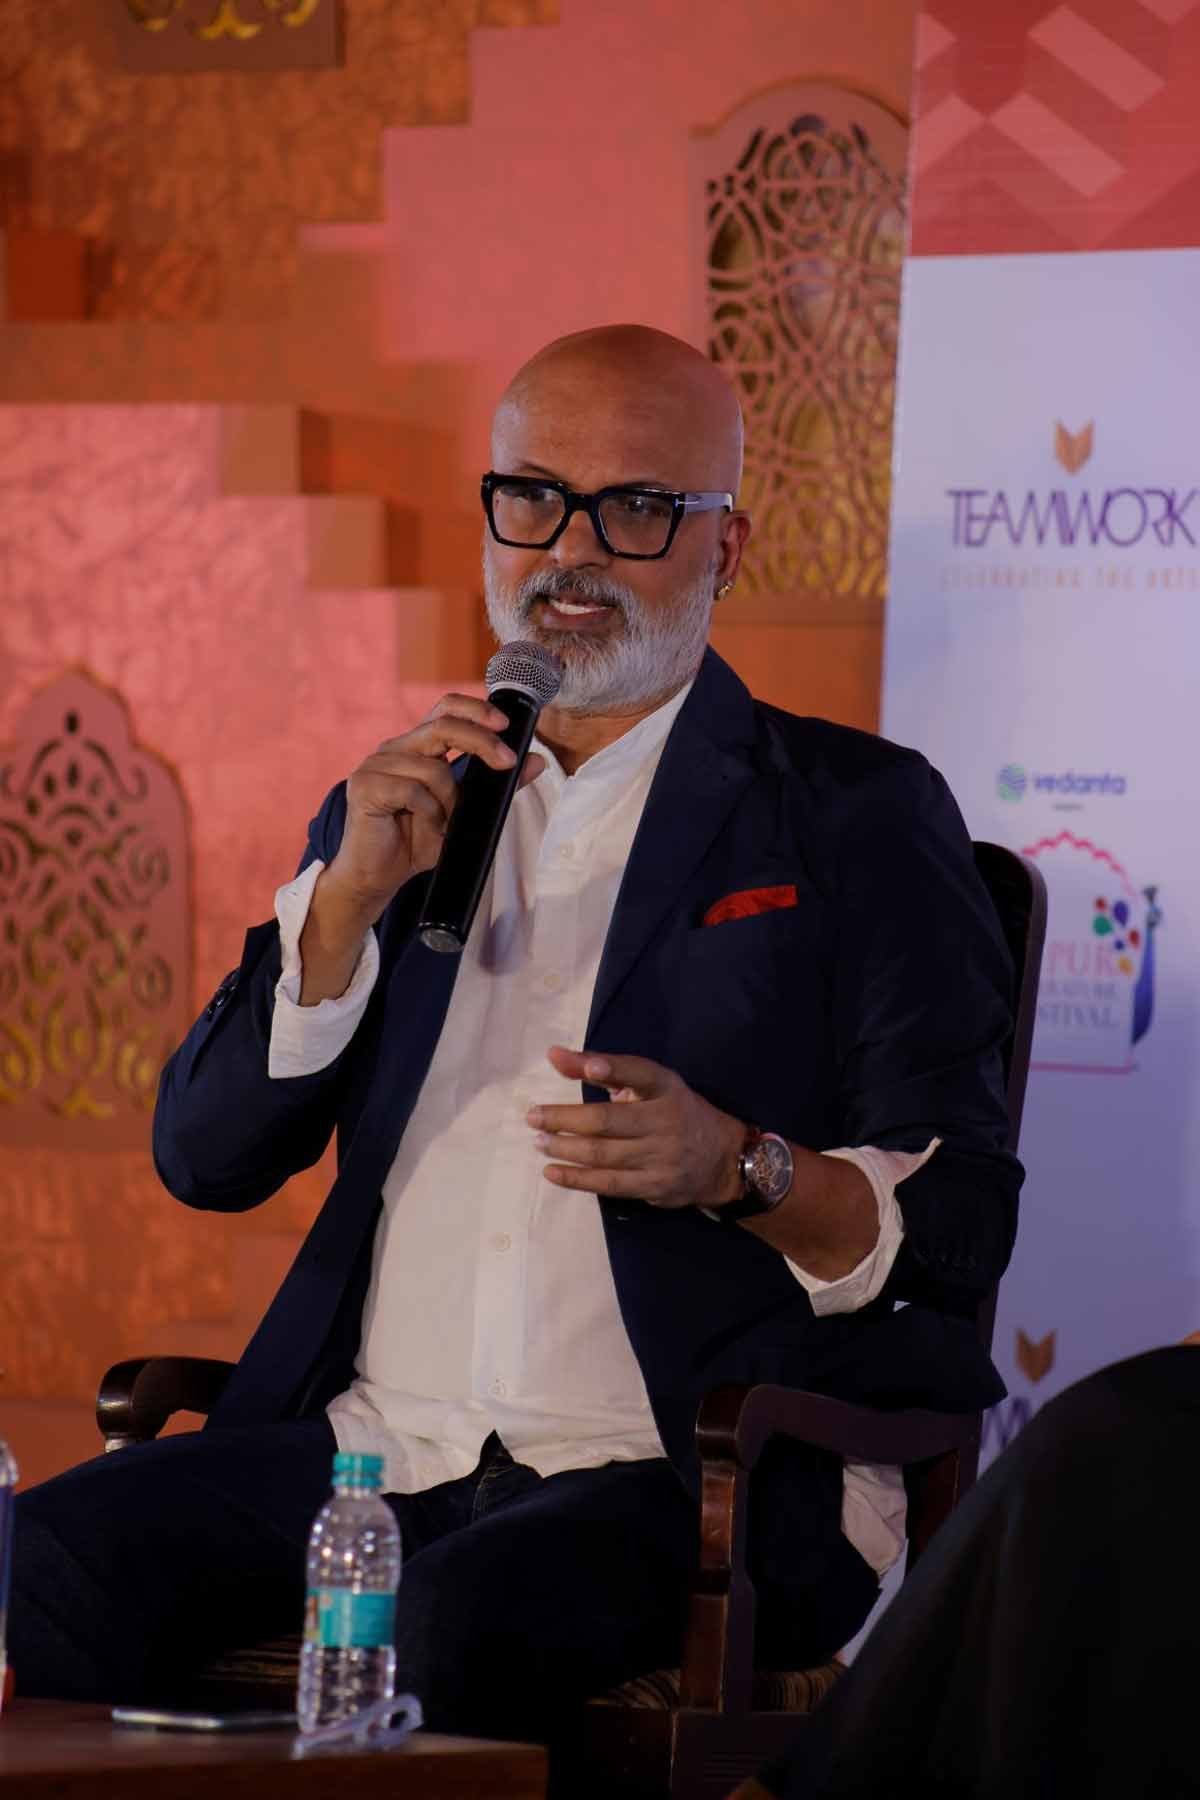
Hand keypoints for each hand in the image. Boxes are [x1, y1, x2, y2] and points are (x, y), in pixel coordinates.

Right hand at [298, 695, 543, 1003]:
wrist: (378, 877)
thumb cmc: (417, 843)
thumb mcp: (466, 813)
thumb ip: (497, 786)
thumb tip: (536, 761)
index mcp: (416, 747)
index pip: (445, 708)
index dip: (476, 709)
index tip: (506, 724)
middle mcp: (394, 749)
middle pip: (443, 726)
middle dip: (481, 742)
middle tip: (507, 762)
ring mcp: (376, 765)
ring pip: (432, 768)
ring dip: (450, 801)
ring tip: (445, 824)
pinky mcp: (365, 786)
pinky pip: (412, 790)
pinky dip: (428, 813)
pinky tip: (426, 828)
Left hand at [527, 1045, 744, 1209]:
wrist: (723, 1159)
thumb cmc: (675, 1113)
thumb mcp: (650, 1085)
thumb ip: (602, 1068)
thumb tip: (554, 1055)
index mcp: (667, 1088)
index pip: (639, 1073)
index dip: (613, 1069)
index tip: (589, 1067)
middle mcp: (666, 1120)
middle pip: (608, 1120)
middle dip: (564, 1118)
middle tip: (533, 1117)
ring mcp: (661, 1156)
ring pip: (603, 1154)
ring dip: (564, 1148)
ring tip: (540, 1142)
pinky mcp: (655, 1186)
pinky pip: (609, 1184)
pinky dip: (576, 1178)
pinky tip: (553, 1171)